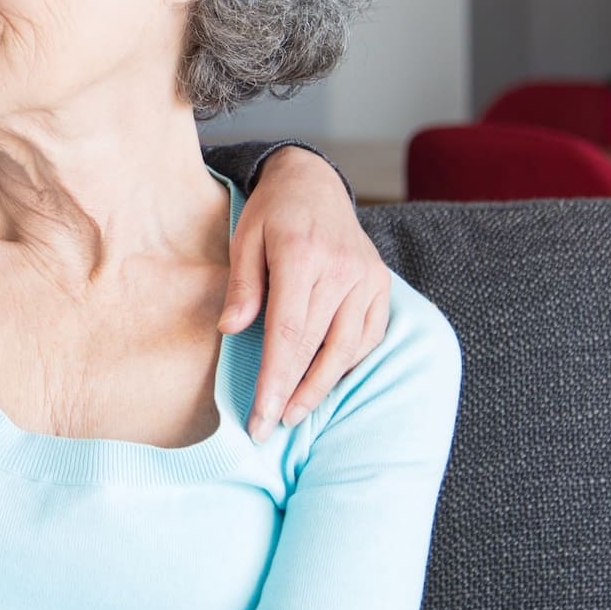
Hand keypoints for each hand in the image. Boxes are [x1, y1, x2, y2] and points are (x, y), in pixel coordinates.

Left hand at [221, 146, 391, 441]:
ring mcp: (366, 278)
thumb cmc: (272, 214)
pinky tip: (323, 381)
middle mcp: (341, 269)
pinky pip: (368, 336)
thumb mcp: (244, 238)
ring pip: (346, 348)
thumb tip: (230, 331)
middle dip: (291, 393)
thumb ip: (242, 285)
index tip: (259, 417)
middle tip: (267, 427)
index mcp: (301, 255)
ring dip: (320, 387)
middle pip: (316, 347)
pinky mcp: (380, 284)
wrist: (315, 181)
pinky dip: (347, 363)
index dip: (274, 381)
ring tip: (292, 414)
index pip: (287, 333)